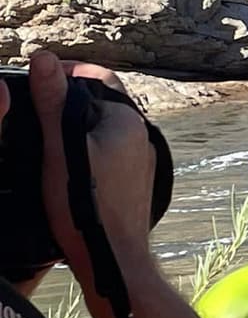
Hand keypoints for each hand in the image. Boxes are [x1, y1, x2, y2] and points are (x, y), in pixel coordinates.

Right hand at [29, 51, 156, 280]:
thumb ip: (53, 102)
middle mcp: (141, 136)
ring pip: (103, 128)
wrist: (112, 258)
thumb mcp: (60, 148)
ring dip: (77, 124)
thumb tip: (43, 58)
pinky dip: (86, 147)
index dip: (66, 73)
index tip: (36, 78)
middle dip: (69, 98)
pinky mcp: (133, 181)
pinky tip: (64, 161)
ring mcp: (140, 159)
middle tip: (35, 102)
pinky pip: (108, 151)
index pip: (97, 79)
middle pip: (101, 102)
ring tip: (44, 130)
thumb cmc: (86, 204)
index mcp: (128, 120)